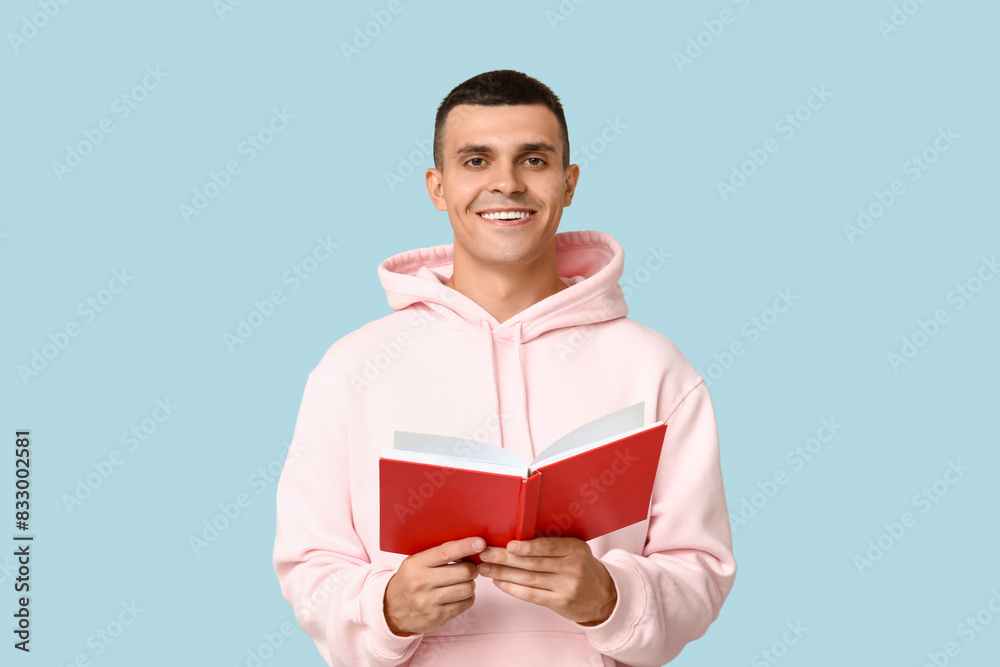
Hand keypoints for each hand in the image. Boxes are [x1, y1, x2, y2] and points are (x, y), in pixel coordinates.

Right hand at [383, 537, 485, 635]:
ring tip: (463, 582)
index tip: (480, 543)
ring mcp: (429, 602)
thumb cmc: (410, 580)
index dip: (465, 547)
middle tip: (470, 567)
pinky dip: (467, 597)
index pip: (445, 553)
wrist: (392, 609)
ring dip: (470, 584)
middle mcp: (421, 583)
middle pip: (463, 572)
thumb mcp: (415, 563)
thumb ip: (437, 555)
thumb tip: (468, 545)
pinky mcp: (438, 617)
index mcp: (416, 564)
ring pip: (467, 589)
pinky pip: (465, 604)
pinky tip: (459, 594)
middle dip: (473, 568)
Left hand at [477, 537, 616, 624]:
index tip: (507, 544)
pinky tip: (499, 582)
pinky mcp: (560, 603)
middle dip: (505, 559)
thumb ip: (552, 544)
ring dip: (503, 573)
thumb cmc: (581, 567)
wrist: (603, 596)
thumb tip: (516, 535)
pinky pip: (531, 595)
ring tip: (485, 568)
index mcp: (575, 549)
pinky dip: (512, 588)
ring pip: (529, 579)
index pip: (548, 547)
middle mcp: (572, 568)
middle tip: (485, 554)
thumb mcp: (574, 550)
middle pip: (533, 563)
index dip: (527, 547)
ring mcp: (567, 587)